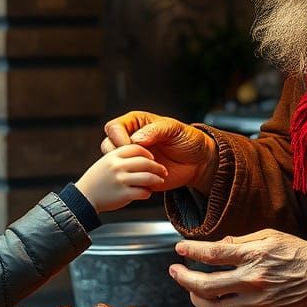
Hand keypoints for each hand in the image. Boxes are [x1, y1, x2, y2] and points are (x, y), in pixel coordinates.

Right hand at [76, 144, 167, 212]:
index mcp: (113, 155)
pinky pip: (143, 192)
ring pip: (147, 177)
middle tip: (163, 171)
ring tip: (160, 181)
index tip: (152, 157)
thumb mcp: (106, 162)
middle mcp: (116, 166)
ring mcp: (120, 180)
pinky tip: (146, 192)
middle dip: (157, 166)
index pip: (136, 148)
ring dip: (157, 179)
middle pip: (145, 162)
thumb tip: (142, 154)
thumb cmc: (97, 180)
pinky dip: (148, 193)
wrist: (83, 198)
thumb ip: (121, 157)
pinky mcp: (123, 194)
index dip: (147, 152)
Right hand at [102, 111, 216, 193]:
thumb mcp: (173, 130)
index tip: (129, 145)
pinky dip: (136, 182)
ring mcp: (133, 160)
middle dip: (121, 155)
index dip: (118, 137)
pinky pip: (126, 181)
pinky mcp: (138, 176)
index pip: (114, 128)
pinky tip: (152, 180)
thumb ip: (155, 131)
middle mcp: (130, 141)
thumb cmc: (187, 140)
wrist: (198, 161)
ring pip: (115, 164)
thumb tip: (135, 140)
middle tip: (140, 159)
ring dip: (132, 168)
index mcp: (135, 124)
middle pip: (108, 146)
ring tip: (155, 168)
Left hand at [169, 229, 306, 306]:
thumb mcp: (271, 236)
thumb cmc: (299, 254)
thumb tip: (217, 245)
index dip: (191, 251)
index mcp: (255, 256)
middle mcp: (253, 282)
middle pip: (205, 285)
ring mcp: (258, 305)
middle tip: (175, 271)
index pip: (212, 254)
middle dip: (184, 278)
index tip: (179, 249)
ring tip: (191, 291)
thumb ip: (241, 241)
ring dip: (196, 300)